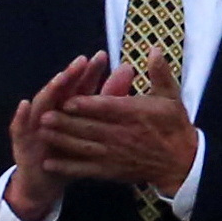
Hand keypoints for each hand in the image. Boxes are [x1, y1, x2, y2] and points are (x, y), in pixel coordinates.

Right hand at [2, 53, 101, 220]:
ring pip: (42, 104)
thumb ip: (109, 97)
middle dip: (71, 75)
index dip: (89, 71)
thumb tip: (127, 68)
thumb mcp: (91, 126)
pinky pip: (19, 128)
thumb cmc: (72, 151)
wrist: (46, 181)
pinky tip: (25, 104)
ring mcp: (35, 125)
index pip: (80, 84)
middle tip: (82, 61)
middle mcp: (51, 111)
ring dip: (50, 90)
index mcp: (68, 106)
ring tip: (61, 78)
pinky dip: (21, 116)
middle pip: (62, 90)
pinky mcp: (21, 142)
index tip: (102, 56)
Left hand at [39, 51, 199, 197]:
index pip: (106, 107)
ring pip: (83, 147)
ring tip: (42, 133)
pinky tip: (50, 162)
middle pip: (90, 127)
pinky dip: (67, 166)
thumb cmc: (173, 125)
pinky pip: (85, 169)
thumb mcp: (170, 95)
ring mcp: (114, 154)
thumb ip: (159, 72)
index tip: (67, 100)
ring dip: (62, 140)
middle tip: (44, 116)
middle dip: (66, 122)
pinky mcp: (111, 170)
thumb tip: (153, 49)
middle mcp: (122, 134)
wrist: (179, 161)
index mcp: (135, 114)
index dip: (86, 105)